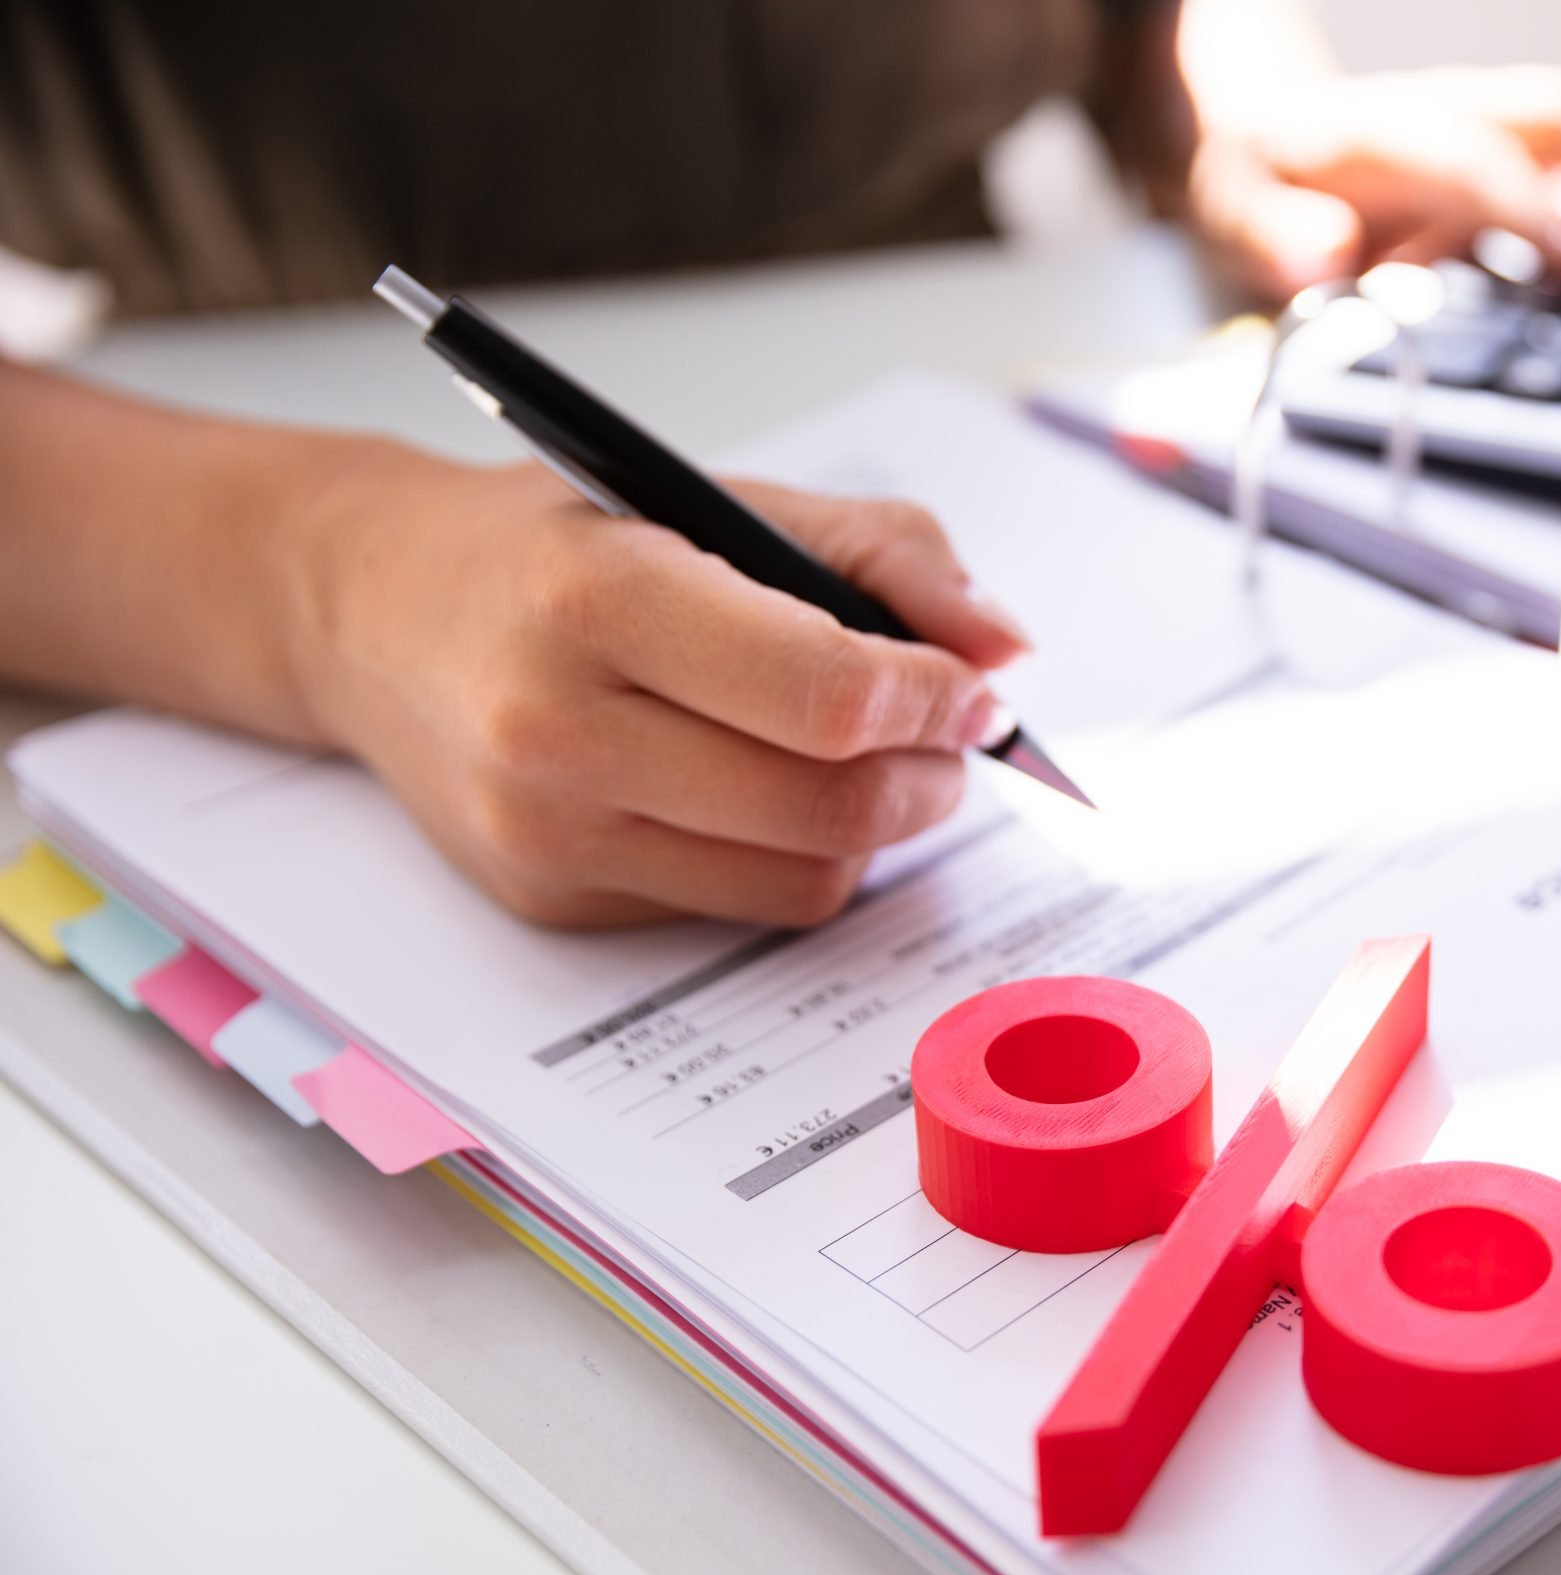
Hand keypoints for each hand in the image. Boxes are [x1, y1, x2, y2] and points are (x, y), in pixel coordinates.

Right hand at [284, 448, 1028, 928]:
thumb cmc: (567, 543)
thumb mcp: (720, 497)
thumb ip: (886, 556)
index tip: (973, 689)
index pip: (825, 693)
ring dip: (878, 828)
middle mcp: (557, 726)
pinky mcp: (551, 898)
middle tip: (952, 737)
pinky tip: (775, 792)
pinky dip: (794, 857)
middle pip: (826, 804)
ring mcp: (546, 830)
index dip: (933, 699)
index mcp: (601, 595)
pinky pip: (741, 908)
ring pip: (801, 876)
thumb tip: (1005, 651)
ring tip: (877, 762)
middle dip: (929, 775)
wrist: (372, 611)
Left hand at [1186, 64, 1560, 301]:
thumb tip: (1323, 253)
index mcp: (1377, 132)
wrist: (1259, 140)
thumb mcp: (1232, 218)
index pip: (1468, 155)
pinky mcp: (1516, 149)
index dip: (1530, 202)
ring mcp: (1490, 124)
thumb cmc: (1255, 188)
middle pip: (1560, 111)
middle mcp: (1448, 111)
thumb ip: (1274, 236)